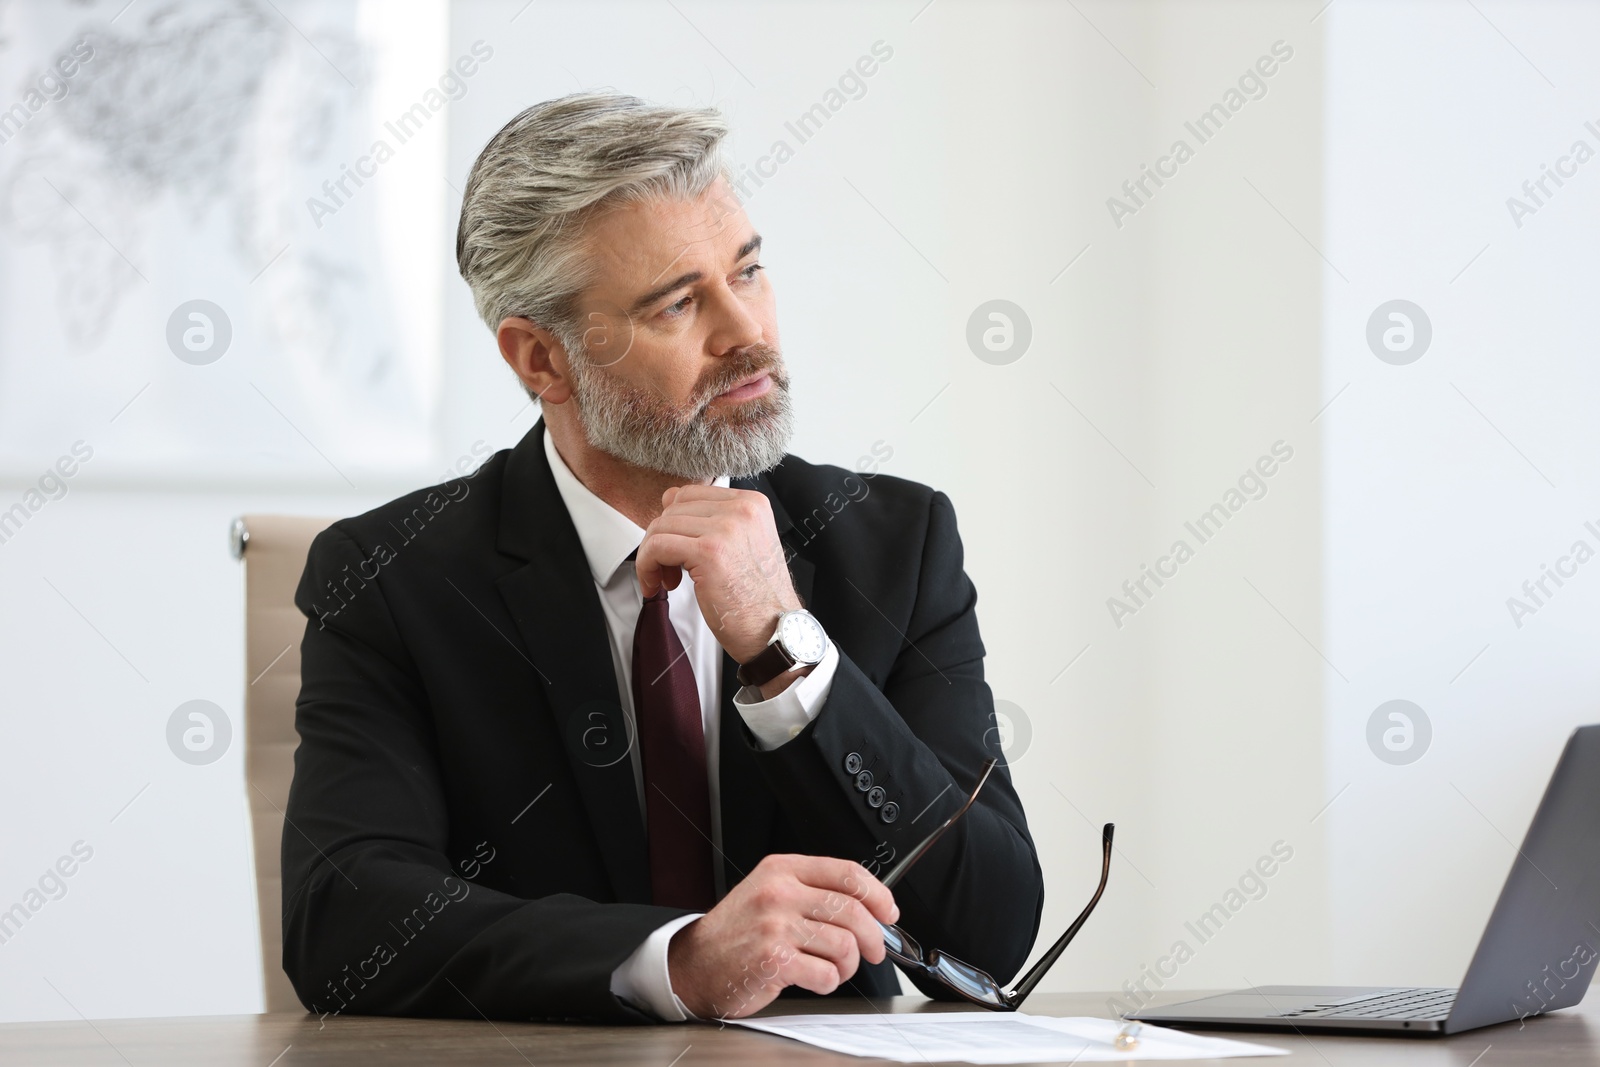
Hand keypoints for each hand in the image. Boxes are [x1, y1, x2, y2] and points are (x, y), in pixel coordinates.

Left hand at [635, 485, 800, 663]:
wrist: (774, 631)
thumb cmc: (757, 598)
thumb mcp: (743, 545)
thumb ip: (714, 522)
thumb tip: (669, 504)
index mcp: (751, 503)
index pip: (691, 493)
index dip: (674, 521)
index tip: (675, 548)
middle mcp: (742, 510)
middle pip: (674, 508)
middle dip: (662, 539)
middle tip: (669, 570)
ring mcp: (726, 529)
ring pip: (662, 526)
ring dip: (652, 556)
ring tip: (666, 580)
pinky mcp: (709, 552)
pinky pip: (657, 546)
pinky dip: (647, 566)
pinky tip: (658, 585)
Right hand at [666, 854, 898, 1019]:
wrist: (694, 965)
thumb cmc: (736, 933)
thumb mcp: (769, 894)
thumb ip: (813, 893)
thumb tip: (868, 908)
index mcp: (782, 870)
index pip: (846, 872)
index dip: (878, 894)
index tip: (888, 911)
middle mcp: (779, 893)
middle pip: (852, 910)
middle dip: (873, 937)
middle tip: (872, 950)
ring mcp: (775, 926)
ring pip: (844, 944)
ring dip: (847, 965)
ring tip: (831, 967)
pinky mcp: (774, 960)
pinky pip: (826, 974)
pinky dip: (827, 983)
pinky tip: (812, 979)